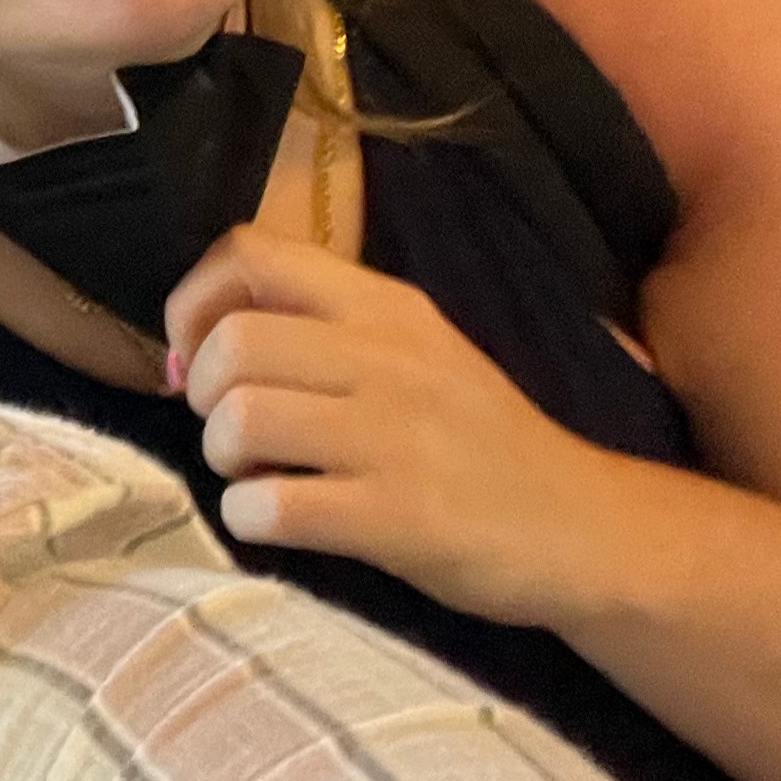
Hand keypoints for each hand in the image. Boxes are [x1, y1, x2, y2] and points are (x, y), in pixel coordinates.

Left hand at [162, 224, 632, 629]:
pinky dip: (249, 519)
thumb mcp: (418, 352)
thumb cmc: (481, 443)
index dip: (194, 302)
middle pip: (233, 342)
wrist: (586, 528)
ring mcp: (394, 437)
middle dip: (206, 396)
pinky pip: (271, 506)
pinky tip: (279, 523)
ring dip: (224, 458)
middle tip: (237, 433)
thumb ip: (322, 331)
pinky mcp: (398, 517)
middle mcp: (388, 357)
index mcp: (387, 306)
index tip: (199, 356)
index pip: (250, 252)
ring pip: (241, 418)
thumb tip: (196, 347)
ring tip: (259, 477)